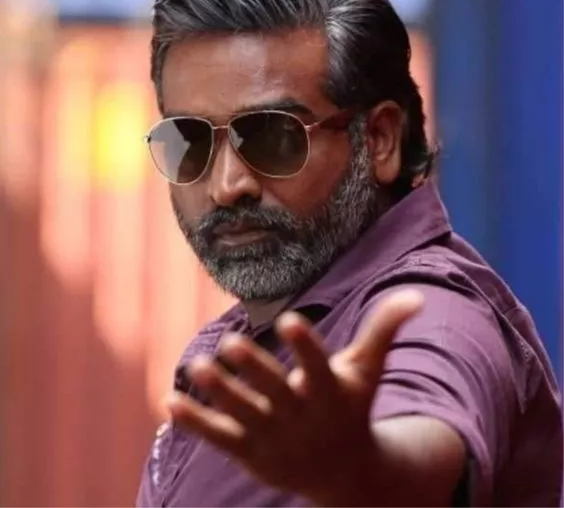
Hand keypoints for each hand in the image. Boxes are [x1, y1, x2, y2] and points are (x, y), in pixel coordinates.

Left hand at [166, 289, 423, 502]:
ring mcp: (273, 438)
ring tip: (198, 366)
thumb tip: (417, 295)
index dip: (305, 346)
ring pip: (242, 414)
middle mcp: (301, 417)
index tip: (289, 320)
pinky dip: (197, 422)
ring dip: (220, 393)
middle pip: (275, 392)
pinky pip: (220, 437)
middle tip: (231, 342)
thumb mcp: (368, 370)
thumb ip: (385, 330)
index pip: (318, 367)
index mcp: (330, 393)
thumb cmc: (353, 408)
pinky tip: (170, 402)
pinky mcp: (249, 452)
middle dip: (256, 370)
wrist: (344, 473)